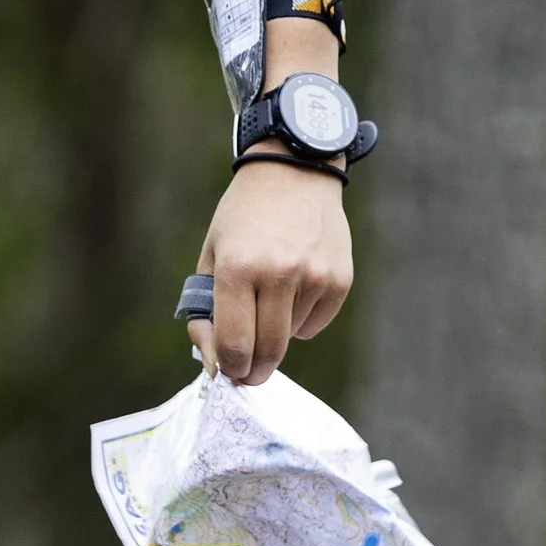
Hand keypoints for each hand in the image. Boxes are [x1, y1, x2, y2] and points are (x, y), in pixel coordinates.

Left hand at [188, 157, 352, 384]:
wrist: (294, 173)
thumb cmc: (242, 220)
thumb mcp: (211, 257)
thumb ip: (206, 312)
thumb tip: (213, 364)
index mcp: (237, 268)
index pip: (234, 343)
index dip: (229, 368)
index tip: (227, 373)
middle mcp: (278, 274)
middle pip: (267, 352)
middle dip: (253, 371)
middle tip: (246, 372)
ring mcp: (314, 277)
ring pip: (291, 339)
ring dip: (276, 335)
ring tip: (269, 299)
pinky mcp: (339, 280)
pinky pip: (314, 325)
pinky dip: (300, 321)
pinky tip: (293, 289)